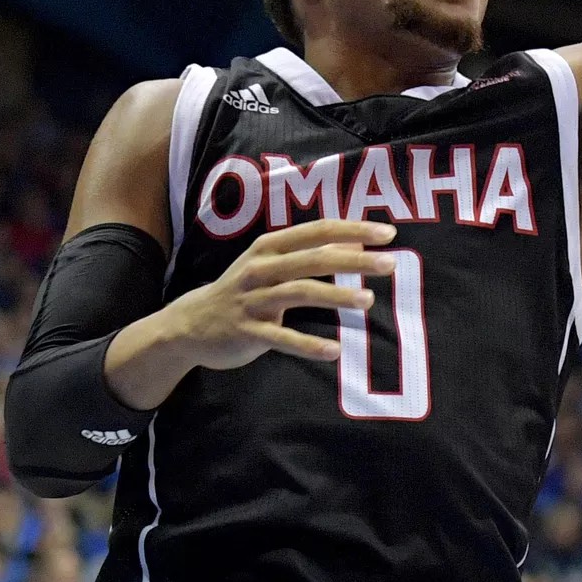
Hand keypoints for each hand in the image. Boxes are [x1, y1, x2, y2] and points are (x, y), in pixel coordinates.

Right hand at [149, 218, 399, 371]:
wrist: (191, 324)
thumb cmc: (244, 289)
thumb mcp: (272, 264)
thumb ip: (311, 252)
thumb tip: (357, 241)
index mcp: (270, 247)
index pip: (317, 232)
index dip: (353, 230)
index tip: (388, 233)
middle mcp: (261, 268)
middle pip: (313, 259)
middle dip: (354, 261)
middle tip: (390, 264)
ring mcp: (253, 300)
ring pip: (299, 293)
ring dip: (335, 296)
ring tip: (368, 300)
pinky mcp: (247, 331)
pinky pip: (282, 338)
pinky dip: (308, 345)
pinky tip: (335, 351)